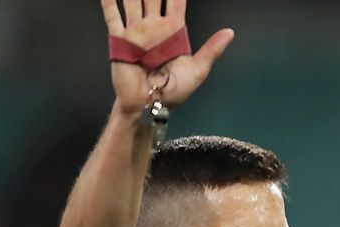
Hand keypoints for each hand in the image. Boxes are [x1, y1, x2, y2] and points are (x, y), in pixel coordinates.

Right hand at [100, 0, 233, 112]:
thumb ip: (212, 49)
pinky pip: (112, 16)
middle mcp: (154, 27)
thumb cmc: (175, 90)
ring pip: (133, 0)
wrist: (150, 104)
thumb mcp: (198, 70)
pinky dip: (108, 1)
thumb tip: (230, 32)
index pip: (175, 2)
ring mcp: (136, 31)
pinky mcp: (120, 40)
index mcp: (174, 31)